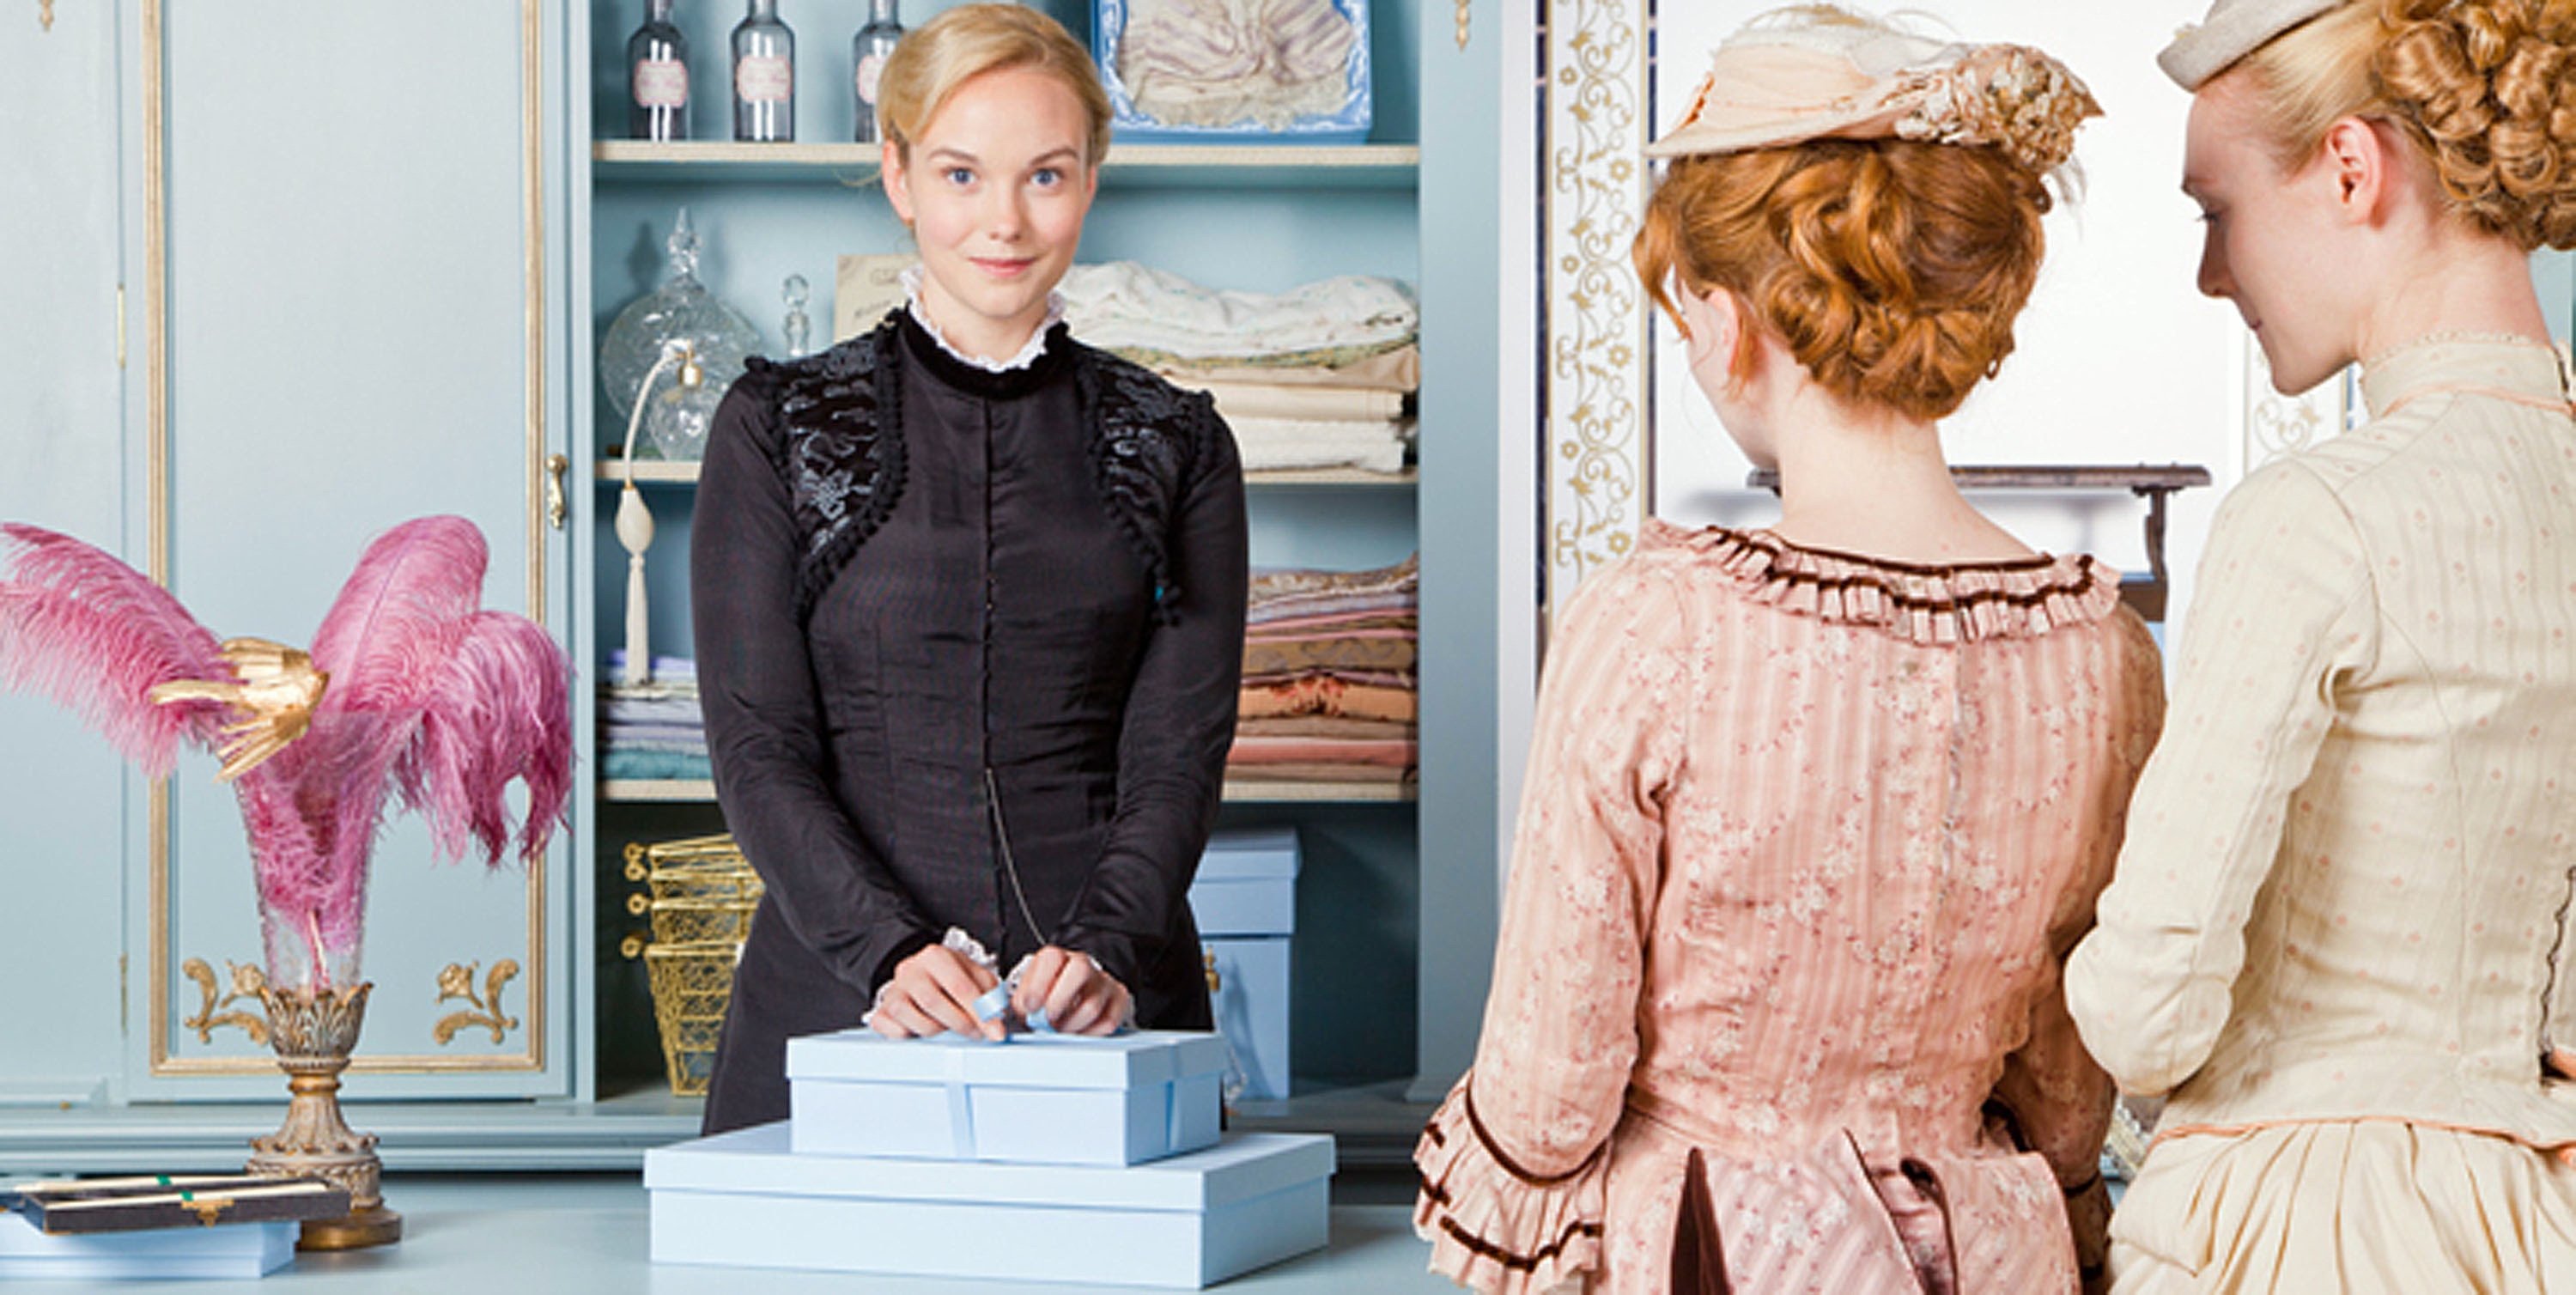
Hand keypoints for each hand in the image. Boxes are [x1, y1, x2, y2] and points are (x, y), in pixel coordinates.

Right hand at [871, 944, 1002, 1040]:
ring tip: (947, 1025)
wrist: (918, 974)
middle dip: (961, 1024)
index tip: (996, 1033)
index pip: (961, 987)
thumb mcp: (974, 976)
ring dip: (938, 1031)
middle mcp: (910, 970)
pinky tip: (922, 1028)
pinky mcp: (881, 1012)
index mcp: (936, 956)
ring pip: (916, 1022)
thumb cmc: (948, 977)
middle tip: (975, 1033)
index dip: (981, 1014)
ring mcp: (893, 992)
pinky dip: (913, 1037)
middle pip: (935, 1004)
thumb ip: (989, 995)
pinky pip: (897, 1033)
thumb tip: (997, 1021)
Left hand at [1011, 946, 1130, 1035]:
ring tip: (1061, 1030)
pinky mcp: (1119, 999)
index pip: (1051, 958)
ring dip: (1072, 1025)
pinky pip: (1108, 1021)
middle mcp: (1082, 964)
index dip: (1039, 984)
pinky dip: (1090, 1034)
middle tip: (1048, 1021)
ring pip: (1092, 1005)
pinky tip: (1079, 1031)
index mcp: (1057, 958)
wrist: (1069, 1001)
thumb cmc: (1045, 999)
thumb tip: (1029, 1015)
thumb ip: (1023, 1003)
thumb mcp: (1026, 998)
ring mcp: (1103, 980)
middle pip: (1080, 970)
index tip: (1030, 1007)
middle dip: (1060, 1001)